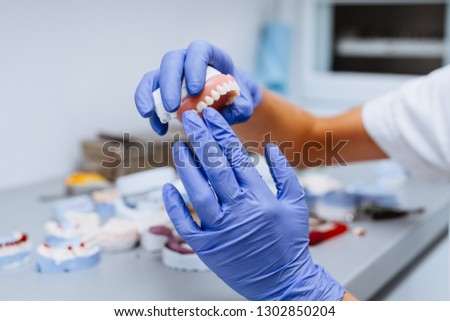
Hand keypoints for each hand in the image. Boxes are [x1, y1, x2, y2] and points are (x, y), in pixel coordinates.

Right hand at [135, 40, 262, 134]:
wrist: (230, 102)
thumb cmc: (237, 97)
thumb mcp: (244, 104)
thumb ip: (238, 108)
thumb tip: (220, 117)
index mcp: (210, 56)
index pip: (199, 50)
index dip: (194, 66)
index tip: (195, 90)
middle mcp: (187, 61)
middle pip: (172, 62)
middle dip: (169, 84)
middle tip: (173, 107)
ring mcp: (172, 75)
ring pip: (154, 77)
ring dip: (149, 95)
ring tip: (149, 114)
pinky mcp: (162, 90)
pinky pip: (149, 96)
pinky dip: (151, 112)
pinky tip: (159, 128)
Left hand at [162, 107, 344, 300]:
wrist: (284, 281)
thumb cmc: (290, 241)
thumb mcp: (297, 203)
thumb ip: (284, 173)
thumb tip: (270, 147)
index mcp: (259, 198)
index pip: (235, 157)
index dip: (221, 134)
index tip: (210, 116)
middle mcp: (237, 212)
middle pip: (214, 168)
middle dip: (200, 139)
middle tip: (189, 118)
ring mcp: (220, 231)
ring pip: (197, 192)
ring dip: (186, 167)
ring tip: (179, 147)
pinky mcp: (207, 248)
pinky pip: (186, 224)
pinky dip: (175, 206)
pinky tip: (168, 187)